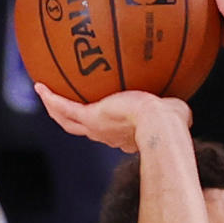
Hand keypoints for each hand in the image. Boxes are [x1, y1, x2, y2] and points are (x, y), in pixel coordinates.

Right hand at [34, 85, 190, 151]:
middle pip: (83, 129)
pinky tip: (40, 85)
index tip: (101, 117)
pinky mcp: (90, 118)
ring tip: (43, 92)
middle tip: (61, 105)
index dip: (104, 126)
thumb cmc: (172, 122)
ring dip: (54, 108)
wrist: (160, 125)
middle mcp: (109, 136)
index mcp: (126, 136)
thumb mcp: (175, 113)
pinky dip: (51, 98)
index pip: (111, 133)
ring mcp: (97, 129)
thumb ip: (175, 110)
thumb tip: (183, 109)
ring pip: (68, 121)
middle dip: (72, 118)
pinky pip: (64, 107)